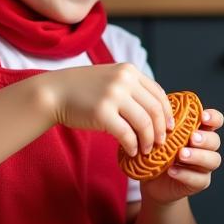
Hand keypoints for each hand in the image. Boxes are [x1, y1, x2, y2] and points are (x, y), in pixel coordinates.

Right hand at [41, 63, 173, 157]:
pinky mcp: (102, 113)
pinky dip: (132, 146)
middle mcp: (124, 80)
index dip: (167, 113)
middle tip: (161, 143)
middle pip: (155, 109)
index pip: (158, 93)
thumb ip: (131, 88)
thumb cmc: (82, 89)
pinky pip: (126, 134)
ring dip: (148, 140)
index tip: (170, 127)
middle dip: (161, 129)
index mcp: (129, 71)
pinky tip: (131, 152)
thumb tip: (154, 111)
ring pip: (144, 123)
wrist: (54, 92)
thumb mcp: (110, 78)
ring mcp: (113, 95)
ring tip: (146, 150)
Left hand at [141, 108, 223, 205]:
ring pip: (213, 160)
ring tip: (181, 155)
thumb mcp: (160, 134)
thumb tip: (158, 103)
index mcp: (199, 130)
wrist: (151, 180)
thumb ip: (165, 120)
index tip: (203, 117)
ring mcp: (204, 166)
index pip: (215, 120)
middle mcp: (206, 147)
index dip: (213, 117)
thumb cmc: (157, 151)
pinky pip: (199, 179)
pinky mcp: (199, 182)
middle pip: (215, 140)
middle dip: (205, 138)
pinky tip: (172, 171)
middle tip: (192, 138)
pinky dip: (185, 174)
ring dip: (198, 156)